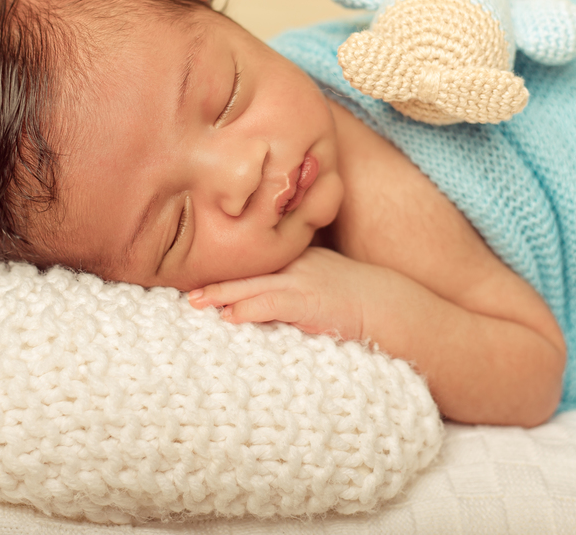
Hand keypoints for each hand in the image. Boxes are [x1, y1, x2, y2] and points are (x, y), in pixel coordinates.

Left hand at [187, 247, 377, 340]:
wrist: (391, 307)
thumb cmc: (357, 300)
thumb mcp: (321, 282)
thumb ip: (293, 288)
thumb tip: (260, 304)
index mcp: (296, 257)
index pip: (254, 260)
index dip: (225, 268)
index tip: (197, 274)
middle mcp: (295, 264)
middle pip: (246, 268)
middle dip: (214, 279)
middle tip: (184, 288)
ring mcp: (302, 280)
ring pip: (252, 285)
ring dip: (221, 294)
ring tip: (194, 302)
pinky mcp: (310, 301)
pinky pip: (272, 303)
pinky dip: (248, 309)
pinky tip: (230, 317)